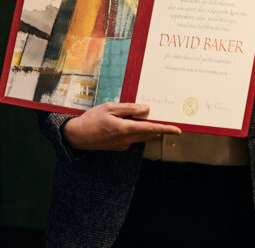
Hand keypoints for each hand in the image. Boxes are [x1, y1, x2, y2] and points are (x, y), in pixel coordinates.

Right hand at [62, 102, 182, 150]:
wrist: (77, 136)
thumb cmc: (92, 120)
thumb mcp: (110, 108)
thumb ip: (129, 109)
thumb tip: (146, 109)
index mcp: (125, 129)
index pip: (151, 129)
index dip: (166, 129)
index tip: (178, 130)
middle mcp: (126, 140)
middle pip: (148, 134)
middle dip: (158, 128)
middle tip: (167, 120)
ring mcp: (123, 145)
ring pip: (141, 137)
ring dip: (147, 130)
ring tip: (147, 118)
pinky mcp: (119, 147)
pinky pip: (132, 139)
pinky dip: (135, 132)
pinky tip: (129, 123)